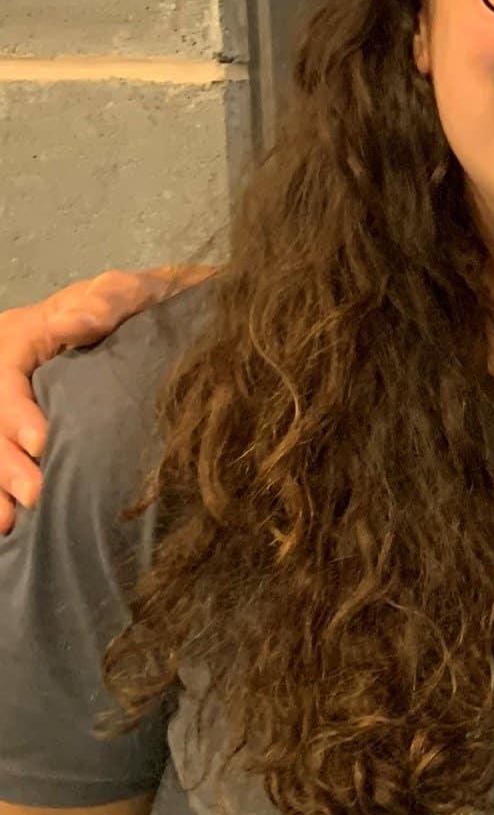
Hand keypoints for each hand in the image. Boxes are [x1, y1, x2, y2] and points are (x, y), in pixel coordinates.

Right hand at [0, 266, 203, 534]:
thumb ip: (108, 300)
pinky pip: (4, 453)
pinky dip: (1, 488)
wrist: (158, 318)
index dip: (15, 413)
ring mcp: (12, 400)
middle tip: (34, 496)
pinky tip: (9, 521)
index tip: (42, 444)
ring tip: (9, 522)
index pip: (5, 376)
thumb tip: (73, 320)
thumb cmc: (143, 306)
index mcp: (23, 335)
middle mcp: (8, 370)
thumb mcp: (131, 292)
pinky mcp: (21, 427)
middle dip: (4, 461)